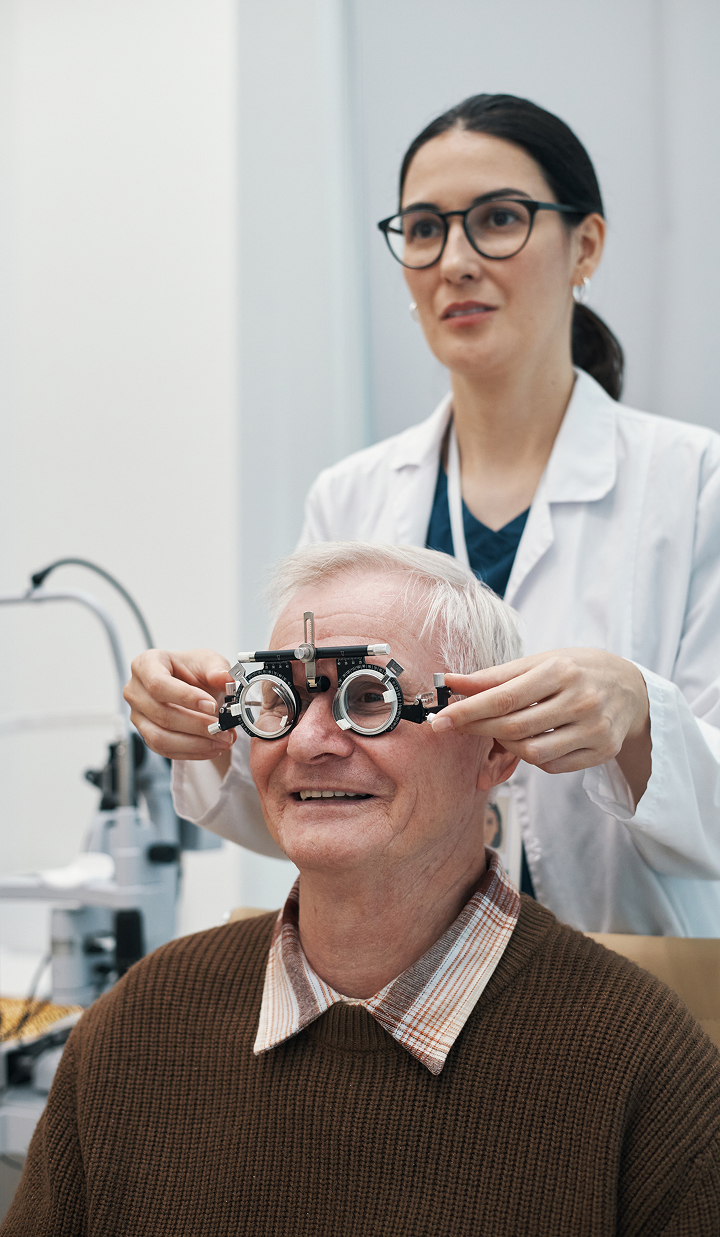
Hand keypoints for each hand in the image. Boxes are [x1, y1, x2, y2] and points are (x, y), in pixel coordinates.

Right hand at [124, 648, 236, 764]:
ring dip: (195, 744)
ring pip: (160, 737)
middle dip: (197, 725)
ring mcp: (137, 715)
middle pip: (161, 714)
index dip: (185, 697)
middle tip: (222, 729)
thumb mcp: (208, 661)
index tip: (211, 706)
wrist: (192, 685)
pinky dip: (191, 752)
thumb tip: (224, 679)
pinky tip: (211, 747)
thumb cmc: (193, 670)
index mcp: (146, 664)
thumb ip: (217, 669)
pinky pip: (165, 750)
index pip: (158, 684)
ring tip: (221, 741)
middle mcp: (135, 691)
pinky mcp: (145, 735)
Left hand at [431, 649, 650, 804]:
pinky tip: (531, 740)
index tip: (439, 720)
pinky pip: (552, 765)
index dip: (467, 711)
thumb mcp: (539, 662)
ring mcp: (594, 729)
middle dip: (477, 730)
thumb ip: (495, 676)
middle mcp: (581, 700)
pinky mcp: (602, 751)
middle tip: (455, 727)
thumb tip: (452, 682)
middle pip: (514, 727)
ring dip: (504, 745)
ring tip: (497, 731)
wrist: (631, 687)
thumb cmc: (576, 670)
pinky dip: (532, 757)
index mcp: (561, 671)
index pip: (504, 697)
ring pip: (532, 752)